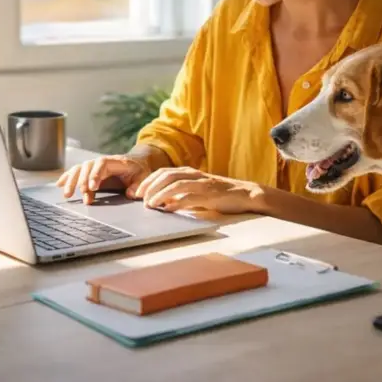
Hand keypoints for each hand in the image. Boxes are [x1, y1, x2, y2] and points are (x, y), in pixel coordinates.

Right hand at [56, 155, 151, 204]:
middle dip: (82, 180)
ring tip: (67, 195)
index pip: (102, 164)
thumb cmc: (139, 170)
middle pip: (87, 166)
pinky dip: (67, 177)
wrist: (136, 162)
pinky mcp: (90, 171)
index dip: (95, 174)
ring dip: (72, 181)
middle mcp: (101, 161)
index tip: (93, 188)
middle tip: (80, 194)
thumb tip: (131, 194)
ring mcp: (94, 165)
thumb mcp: (143, 176)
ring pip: (79, 169)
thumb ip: (138, 185)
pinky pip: (76, 172)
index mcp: (115, 161)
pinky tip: (59, 184)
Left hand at [133, 167, 262, 214]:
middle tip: (139, 198)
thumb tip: (163, 204)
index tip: (137, 192)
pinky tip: (169, 209)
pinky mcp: (210, 194)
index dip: (148, 181)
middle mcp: (194, 175)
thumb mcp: (197, 194)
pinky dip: (177, 202)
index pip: (163, 172)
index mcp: (189, 173)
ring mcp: (202, 183)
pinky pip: (190, 196)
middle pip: (166, 175)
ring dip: (160, 193)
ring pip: (175, 183)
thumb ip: (181, 196)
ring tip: (150, 204)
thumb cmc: (220, 195)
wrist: (245, 195)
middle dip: (150, 186)